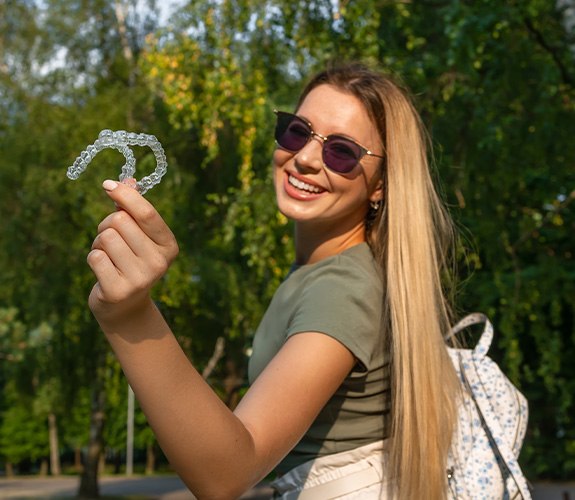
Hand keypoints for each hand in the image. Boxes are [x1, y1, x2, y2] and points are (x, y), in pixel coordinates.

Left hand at [87, 180, 178, 326]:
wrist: (125, 305)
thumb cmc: (130, 260)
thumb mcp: (138, 235)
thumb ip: (133, 208)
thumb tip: (128, 180)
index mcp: (169, 246)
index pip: (147, 213)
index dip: (125, 195)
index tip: (107, 185)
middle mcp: (159, 263)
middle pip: (120, 221)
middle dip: (107, 224)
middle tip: (111, 239)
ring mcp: (140, 278)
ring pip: (105, 237)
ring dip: (99, 243)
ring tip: (108, 255)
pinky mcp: (118, 291)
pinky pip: (95, 257)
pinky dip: (93, 258)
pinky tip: (103, 269)